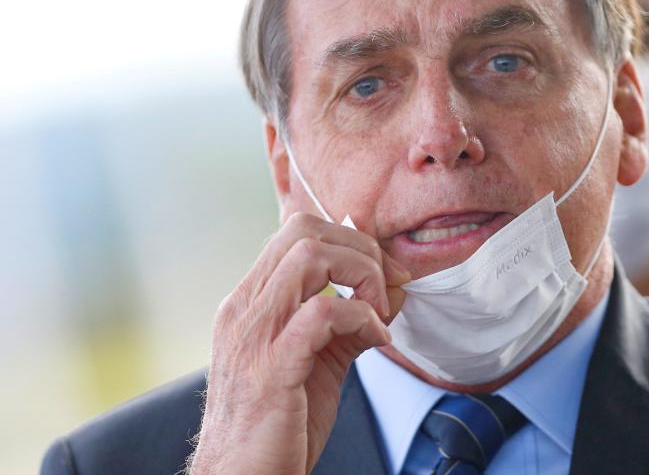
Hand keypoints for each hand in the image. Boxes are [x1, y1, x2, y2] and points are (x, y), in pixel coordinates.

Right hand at [188, 212, 408, 474]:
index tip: (384, 271)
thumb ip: (351, 320)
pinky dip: (362, 318)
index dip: (350, 239)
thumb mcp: (319, 359)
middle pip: (304, 231)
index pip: (296, 231)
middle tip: (387, 285)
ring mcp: (253, 336)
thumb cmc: (278, 424)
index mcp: (250, 302)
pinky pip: (324, 313)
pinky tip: (377, 340)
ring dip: (360, 274)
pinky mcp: (271, 369)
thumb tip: (395, 286)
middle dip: (359, 248)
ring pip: (309, 256)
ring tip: (378, 311)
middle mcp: (244, 309)